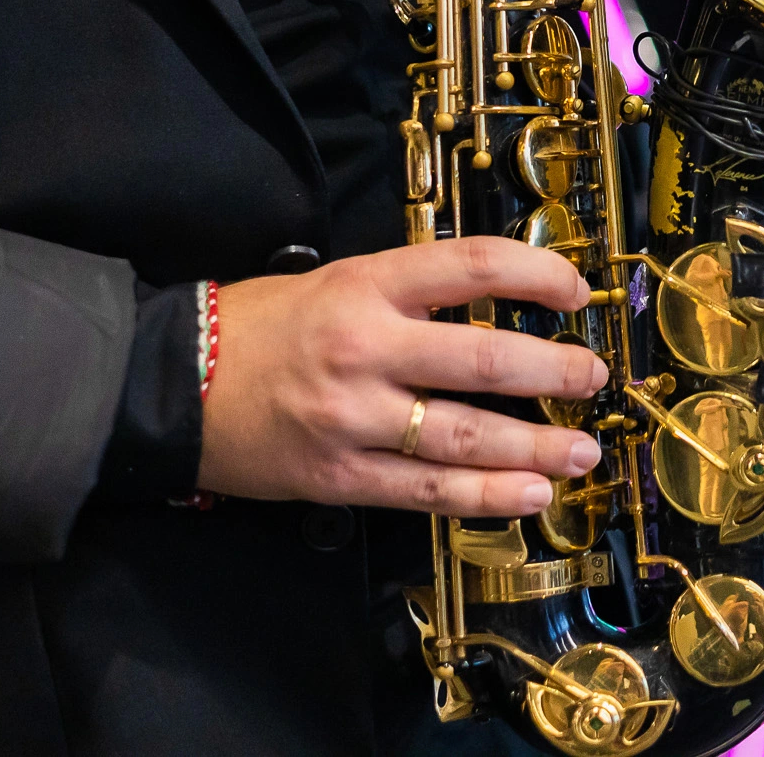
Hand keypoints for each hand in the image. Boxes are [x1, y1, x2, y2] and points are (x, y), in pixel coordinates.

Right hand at [197, 237, 608, 517]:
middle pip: (486, 358)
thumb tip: (500, 297)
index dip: (537, 275)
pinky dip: (486, 496)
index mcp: (367, 284)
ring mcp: (354, 417)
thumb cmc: (261, 325)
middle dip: (555, 372)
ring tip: (581, 452)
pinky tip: (529, 495)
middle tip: (593, 378)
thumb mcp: (337, 279)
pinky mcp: (340, 477)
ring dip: (536, 446)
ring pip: (466, 434)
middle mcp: (366, 347)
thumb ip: (411, 290)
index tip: (576, 290)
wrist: (170, 383)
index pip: (472, 266)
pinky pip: (427, 492)